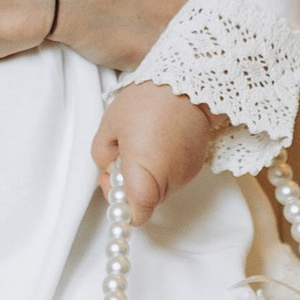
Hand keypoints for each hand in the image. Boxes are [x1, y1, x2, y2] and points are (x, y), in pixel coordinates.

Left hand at [92, 83, 216, 223]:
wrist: (187, 82)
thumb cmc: (147, 103)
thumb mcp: (110, 126)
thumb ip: (101, 155)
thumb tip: (108, 168)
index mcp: (145, 178)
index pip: (136, 216)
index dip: (120, 205)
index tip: (111, 181)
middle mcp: (170, 182)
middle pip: (147, 201)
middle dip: (131, 184)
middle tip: (121, 154)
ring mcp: (186, 173)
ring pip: (161, 188)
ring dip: (148, 174)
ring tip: (142, 140)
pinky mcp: (197, 162)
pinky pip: (174, 174)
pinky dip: (163, 165)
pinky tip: (158, 138)